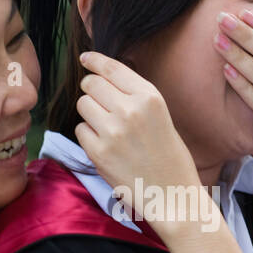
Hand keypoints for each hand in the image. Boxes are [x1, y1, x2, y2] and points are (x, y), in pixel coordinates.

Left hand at [74, 50, 204, 231]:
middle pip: (91, 84)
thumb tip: (101, 77)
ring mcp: (112, 132)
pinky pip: (81, 130)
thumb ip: (134, 96)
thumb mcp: (161, 115)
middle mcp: (130, 110)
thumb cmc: (169, 155)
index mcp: (149, 97)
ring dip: (90, 113)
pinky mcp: (98, 152)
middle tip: (100, 102)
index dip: (95, 60)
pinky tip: (107, 146)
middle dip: (91, 90)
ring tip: (108, 128)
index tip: (85, 58)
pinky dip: (89, 136)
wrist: (172, 194)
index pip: (112, 68)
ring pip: (83, 105)